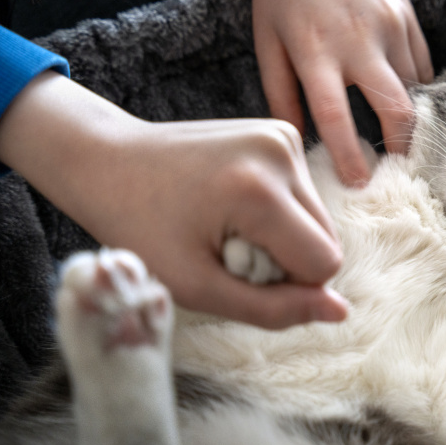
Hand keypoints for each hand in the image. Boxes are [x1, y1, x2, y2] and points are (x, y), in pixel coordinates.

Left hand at [0, 72, 346, 328]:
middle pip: (328, 240)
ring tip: (226, 226)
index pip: (324, 263)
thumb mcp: (197, 286)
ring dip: (283, 237)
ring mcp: (284, 136)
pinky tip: (233, 204)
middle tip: (226, 250)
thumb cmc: (140, 228)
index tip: (234, 272)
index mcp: (259, 191)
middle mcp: (282, 153)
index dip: (287, 286)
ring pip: (319, 219)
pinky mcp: (282, 132)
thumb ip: (272, 309)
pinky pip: (304, 195)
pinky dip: (277, 212)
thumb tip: (340, 312)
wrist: (105, 159)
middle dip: (287, 260)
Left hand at [252, 0, 432, 185]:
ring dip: (411, 119)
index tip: (359, 182)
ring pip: (415, 90)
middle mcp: (358, 40)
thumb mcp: (267, 38)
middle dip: (401, 148)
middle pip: (396, 110)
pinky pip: (423, 65)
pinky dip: (418, 89)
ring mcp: (390, 26)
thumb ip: (280, 92)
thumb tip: (296, 139)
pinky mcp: (408, 15)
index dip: (350, 156)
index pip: (336, 117)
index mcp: (314, 50)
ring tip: (401, 141)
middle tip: (395, 169)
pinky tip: (406, 101)